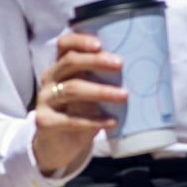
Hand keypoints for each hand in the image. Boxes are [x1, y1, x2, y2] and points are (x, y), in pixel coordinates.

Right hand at [30, 31, 126, 174]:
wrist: (57, 146)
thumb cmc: (80, 113)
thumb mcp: (90, 94)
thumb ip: (103, 82)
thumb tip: (141, 73)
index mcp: (60, 67)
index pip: (65, 45)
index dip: (80, 41)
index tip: (100, 44)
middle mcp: (50, 79)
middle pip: (69, 62)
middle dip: (96, 61)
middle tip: (120, 64)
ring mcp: (44, 100)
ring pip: (71, 89)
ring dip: (100, 91)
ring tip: (124, 95)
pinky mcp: (44, 122)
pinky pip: (70, 120)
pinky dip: (93, 121)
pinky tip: (112, 122)